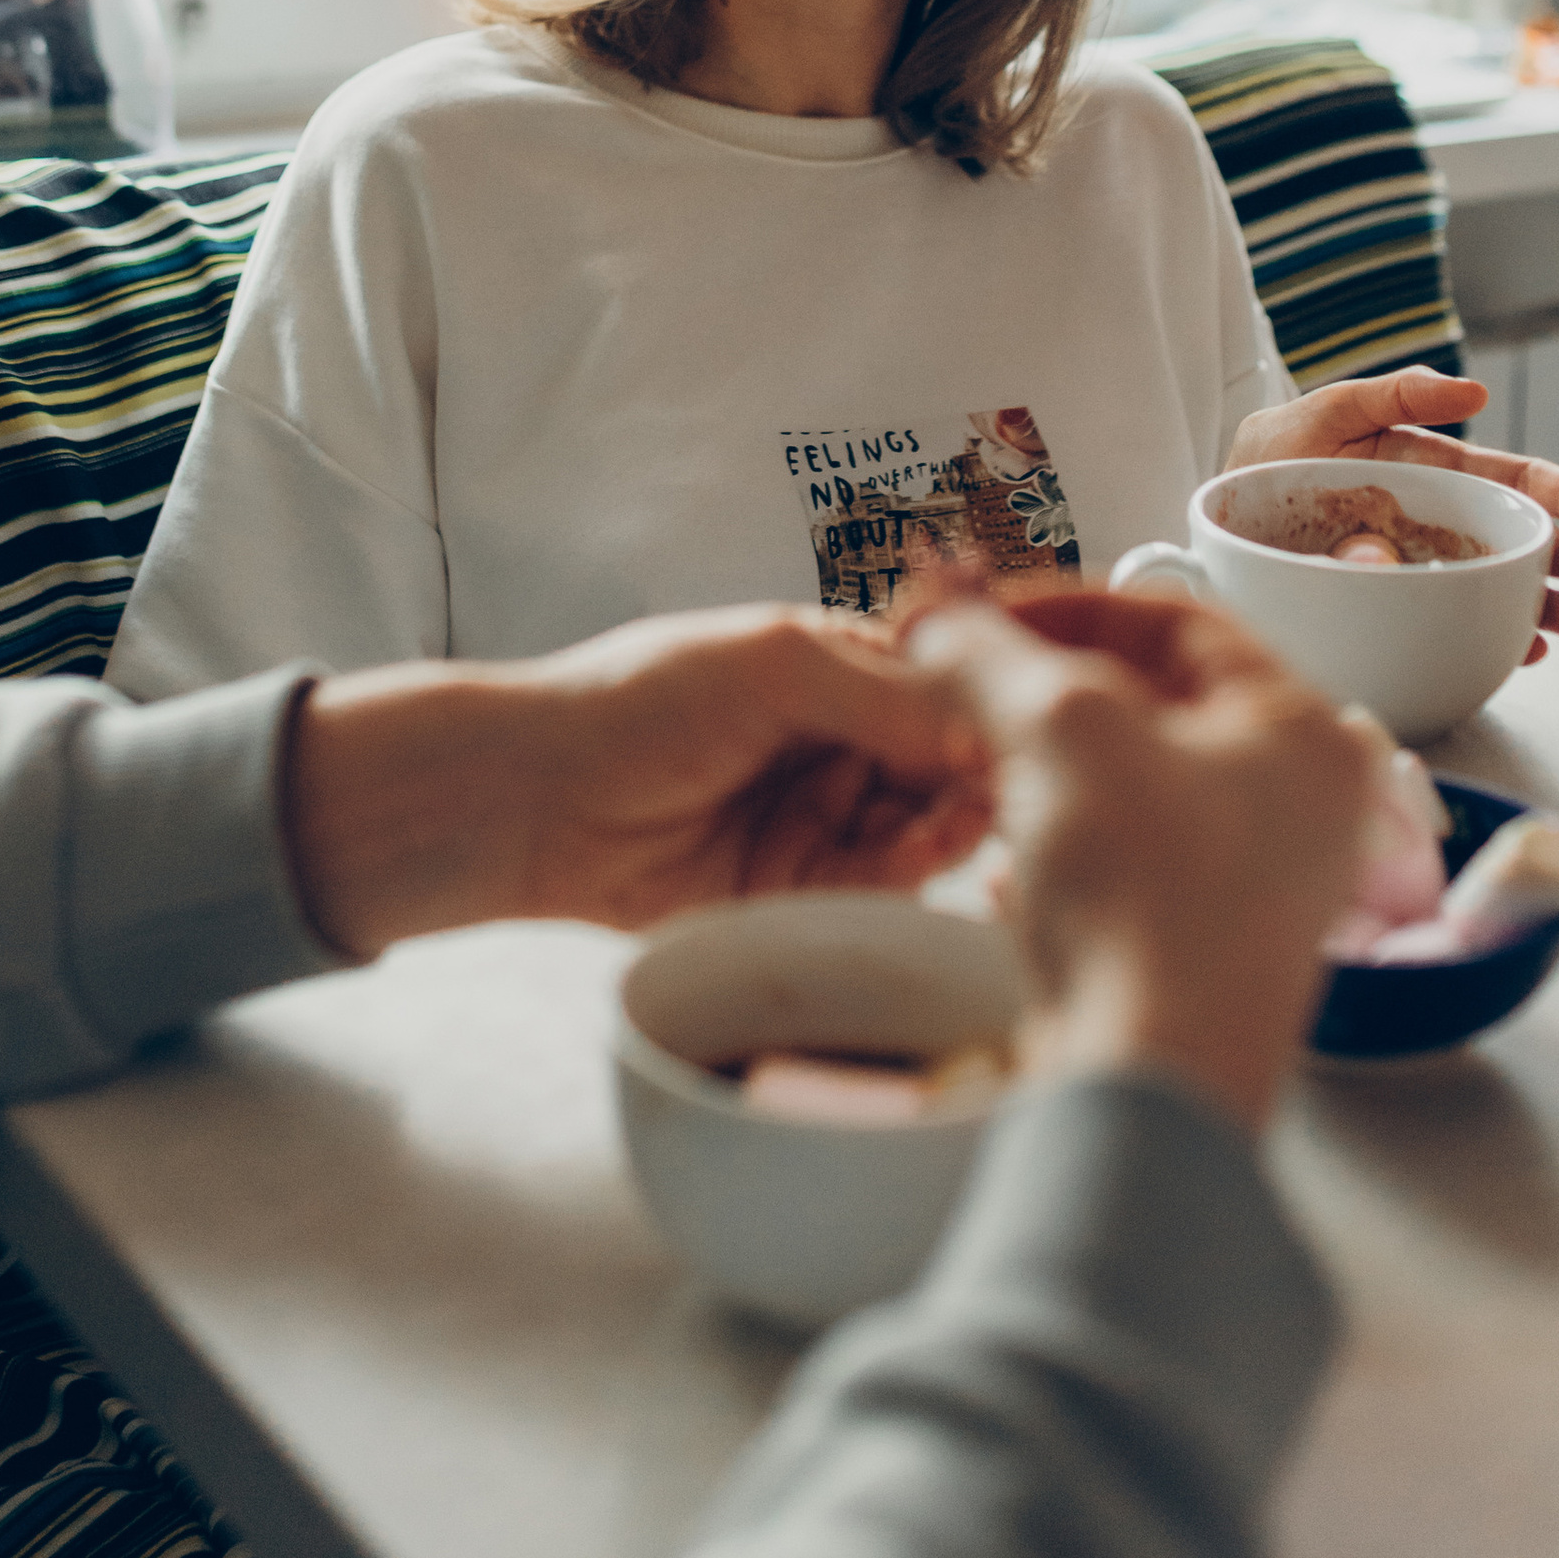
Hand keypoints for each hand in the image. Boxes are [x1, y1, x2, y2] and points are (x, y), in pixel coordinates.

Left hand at [283, 606, 992, 958]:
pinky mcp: (800, 891)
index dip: (983, 705)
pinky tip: (914, 862)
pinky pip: (877, 888)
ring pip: (923, 828)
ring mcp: (821, 817)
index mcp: (837, 666)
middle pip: (945, 763)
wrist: (536, 800)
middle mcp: (839, 740)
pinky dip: (904, 877)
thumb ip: (881, 692)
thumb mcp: (771, 666)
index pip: (940, 685)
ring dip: (945, 828)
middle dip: (973, 776)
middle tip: (993, 791)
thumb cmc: (637, 702)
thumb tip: (984, 725)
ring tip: (949, 825)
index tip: (1022, 725)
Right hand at [905, 583, 1366, 1130]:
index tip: (986, 616)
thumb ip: (995, 653)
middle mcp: (1301, 805)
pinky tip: (1012, 870)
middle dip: (1047, 691)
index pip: (1177, 620)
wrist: (1145, 1083)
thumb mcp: (1058, 728)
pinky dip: (1059, 845)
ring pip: (1131, 782)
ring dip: (1045, 768)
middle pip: (1153, 701)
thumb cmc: (1145, 904)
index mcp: (1304, 731)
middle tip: (972, 687)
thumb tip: (947, 625)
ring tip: (982, 770)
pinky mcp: (1203, 946)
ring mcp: (1259, 883)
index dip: (1066, 604)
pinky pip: (1123, 860)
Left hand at [1224, 365, 1558, 658]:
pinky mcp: (1392, 613)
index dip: (1551, 489)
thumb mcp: (1323, 412)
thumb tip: (1471, 393)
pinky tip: (1525, 650)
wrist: (1214, 524)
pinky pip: (1450, 628)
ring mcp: (1417, 574)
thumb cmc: (1271, 458)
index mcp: (1423, 473)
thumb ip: (1388, 395)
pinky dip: (1490, 638)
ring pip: (1494, 588)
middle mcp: (1430, 526)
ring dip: (1543, 603)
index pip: (1499, 478)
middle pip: (1511, 539)